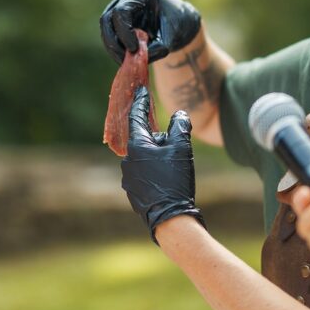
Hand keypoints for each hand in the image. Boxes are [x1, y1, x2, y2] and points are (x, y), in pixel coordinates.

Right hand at [100, 0, 201, 64]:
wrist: (179, 23)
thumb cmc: (177, 26)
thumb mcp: (171, 40)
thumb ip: (155, 50)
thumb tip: (135, 59)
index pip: (121, 11)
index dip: (124, 32)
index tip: (134, 50)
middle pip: (108, 19)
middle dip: (114, 42)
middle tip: (124, 60)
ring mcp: (118, 3)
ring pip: (106, 28)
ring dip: (113, 47)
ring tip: (127, 62)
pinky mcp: (115, 16)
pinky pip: (109, 33)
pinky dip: (115, 48)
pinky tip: (126, 58)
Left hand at [121, 87, 204, 241]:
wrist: (170, 219)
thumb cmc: (175, 180)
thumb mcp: (181, 148)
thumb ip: (180, 126)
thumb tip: (180, 114)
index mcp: (136, 146)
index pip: (137, 117)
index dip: (141, 102)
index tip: (141, 90)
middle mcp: (127, 161)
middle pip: (143, 140)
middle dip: (158, 138)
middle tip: (175, 143)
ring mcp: (128, 178)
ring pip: (144, 158)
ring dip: (157, 156)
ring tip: (175, 167)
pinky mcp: (133, 193)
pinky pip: (144, 174)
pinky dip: (155, 171)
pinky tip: (168, 181)